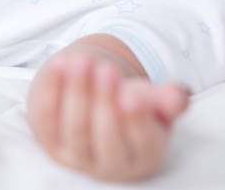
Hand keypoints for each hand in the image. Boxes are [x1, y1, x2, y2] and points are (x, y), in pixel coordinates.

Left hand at [27, 48, 188, 180]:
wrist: (98, 96)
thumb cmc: (133, 101)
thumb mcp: (158, 101)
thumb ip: (171, 99)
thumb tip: (177, 98)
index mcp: (143, 157)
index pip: (143, 143)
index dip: (136, 119)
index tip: (132, 94)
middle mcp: (108, 164)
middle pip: (104, 136)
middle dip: (104, 100)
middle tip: (107, 70)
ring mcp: (75, 156)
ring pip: (74, 127)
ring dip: (77, 91)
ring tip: (83, 61)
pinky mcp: (47, 140)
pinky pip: (46, 115)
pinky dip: (52, 89)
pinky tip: (61, 65)